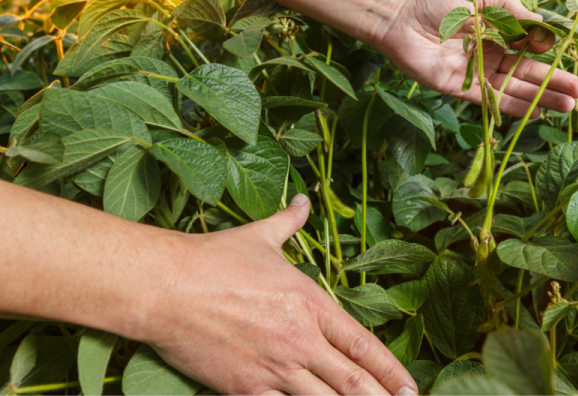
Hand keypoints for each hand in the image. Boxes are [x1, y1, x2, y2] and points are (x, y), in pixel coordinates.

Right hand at [144, 195, 417, 395]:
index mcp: (310, 303)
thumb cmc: (214, 259)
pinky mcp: (245, 389)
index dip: (390, 370)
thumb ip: (289, 222)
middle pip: (354, 382)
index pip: (363, 344)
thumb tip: (304, 201)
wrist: (167, 285)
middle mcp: (300, 339)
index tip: (410, 387)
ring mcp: (274, 367)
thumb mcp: (260, 237)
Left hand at [378, 0, 577, 116]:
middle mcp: (490, 55)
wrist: (400, 18)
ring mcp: (477, 74)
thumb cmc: (437, 1)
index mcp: (497, 32)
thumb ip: (511, 9)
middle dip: (555, 83)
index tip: (562, 53)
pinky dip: (513, 107)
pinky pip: (491, 101)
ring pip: (514, 89)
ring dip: (541, 98)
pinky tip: (536, 112)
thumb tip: (541, 26)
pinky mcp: (461, 89)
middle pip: (528, 72)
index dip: (547, 53)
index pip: (530, 47)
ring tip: (568, 106)